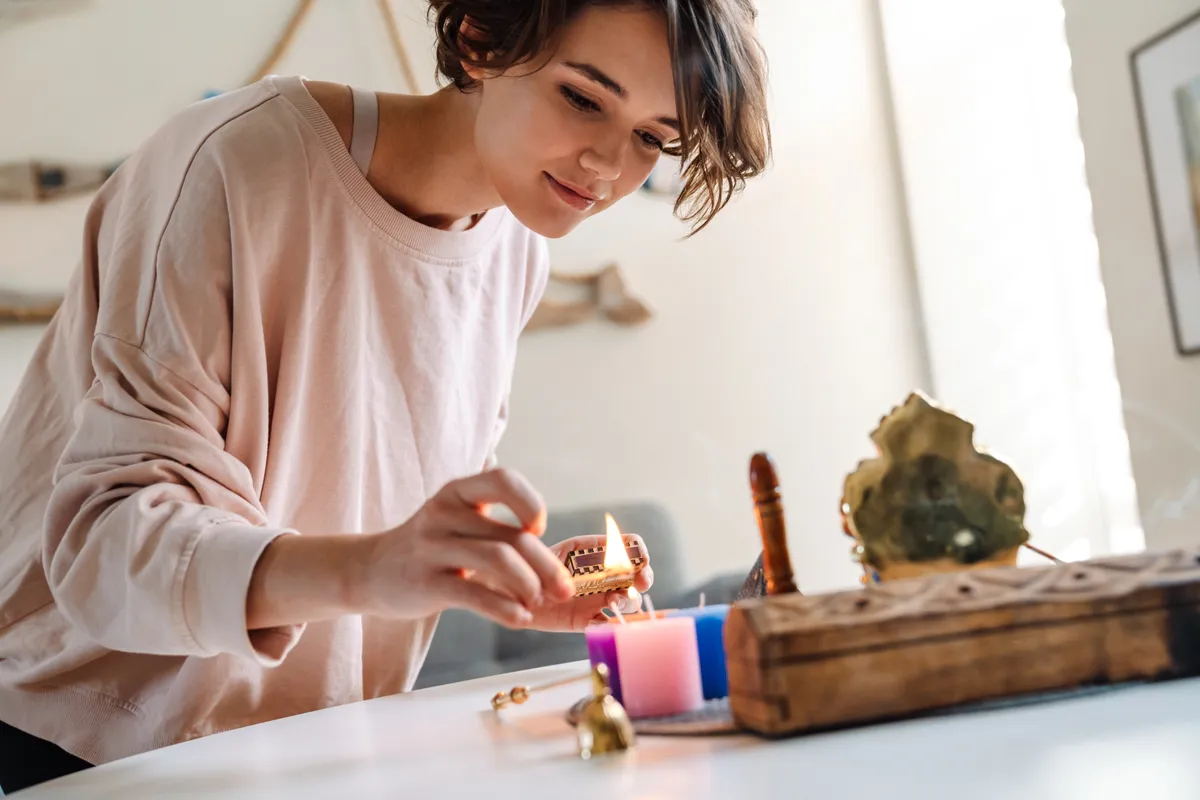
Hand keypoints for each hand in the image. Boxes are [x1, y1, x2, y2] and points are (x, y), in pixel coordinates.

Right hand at [356, 468, 575, 626]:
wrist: (370, 571)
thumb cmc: (432, 547)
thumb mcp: (458, 522)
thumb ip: (498, 530)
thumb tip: (555, 563)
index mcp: (457, 491)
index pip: (503, 480)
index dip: (530, 503)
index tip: (538, 529)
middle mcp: (443, 512)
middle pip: (511, 535)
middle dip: (546, 565)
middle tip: (563, 588)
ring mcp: (432, 547)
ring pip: (498, 560)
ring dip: (529, 586)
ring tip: (537, 602)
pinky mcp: (425, 583)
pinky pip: (474, 595)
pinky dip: (505, 609)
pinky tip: (520, 618)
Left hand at [522, 534, 654, 631]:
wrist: (512, 594)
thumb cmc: (532, 565)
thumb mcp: (556, 553)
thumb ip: (581, 550)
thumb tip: (609, 548)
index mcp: (597, 554)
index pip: (629, 548)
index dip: (639, 554)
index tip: (640, 562)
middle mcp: (603, 576)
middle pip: (637, 575)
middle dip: (644, 578)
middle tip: (639, 584)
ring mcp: (597, 599)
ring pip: (628, 601)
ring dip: (628, 602)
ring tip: (612, 602)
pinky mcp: (587, 621)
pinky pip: (608, 625)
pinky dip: (612, 626)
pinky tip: (604, 623)